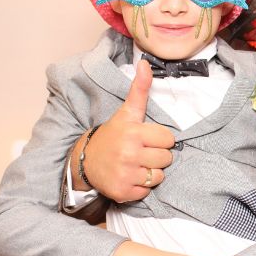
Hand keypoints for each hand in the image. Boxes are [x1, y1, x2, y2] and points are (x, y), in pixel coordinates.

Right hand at [76, 59, 174, 201]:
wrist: (86, 160)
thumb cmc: (112, 135)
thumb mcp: (127, 112)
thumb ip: (139, 90)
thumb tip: (146, 63)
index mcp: (134, 133)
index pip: (169, 139)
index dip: (160, 139)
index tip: (146, 138)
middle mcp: (129, 154)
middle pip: (167, 158)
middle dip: (157, 156)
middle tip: (141, 152)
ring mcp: (126, 174)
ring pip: (159, 176)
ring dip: (151, 172)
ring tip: (136, 164)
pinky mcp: (123, 192)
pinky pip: (147, 191)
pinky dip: (141, 187)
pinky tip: (129, 177)